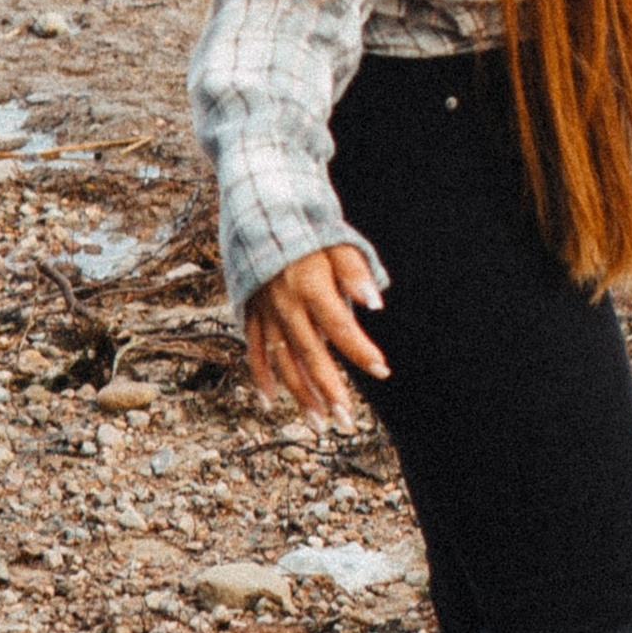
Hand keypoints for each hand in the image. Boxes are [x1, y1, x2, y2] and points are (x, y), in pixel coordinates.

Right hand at [245, 243, 387, 426]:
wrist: (259, 209)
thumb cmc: (307, 227)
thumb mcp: (338, 241)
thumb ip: (356, 272)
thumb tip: (376, 304)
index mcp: (310, 287)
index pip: (341, 328)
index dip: (361, 351)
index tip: (383, 370)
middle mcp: (285, 305)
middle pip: (310, 356)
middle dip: (329, 391)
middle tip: (347, 421)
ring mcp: (264, 312)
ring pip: (281, 362)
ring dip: (299, 395)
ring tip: (318, 423)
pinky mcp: (248, 312)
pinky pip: (253, 351)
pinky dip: (261, 377)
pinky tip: (271, 403)